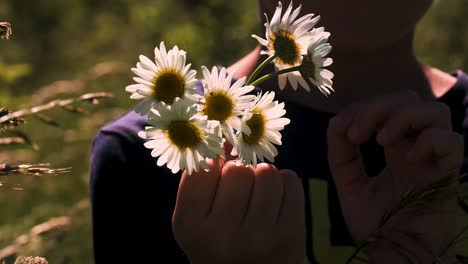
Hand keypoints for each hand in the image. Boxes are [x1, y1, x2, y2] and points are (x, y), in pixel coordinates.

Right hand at [172, 157, 304, 263]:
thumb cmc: (222, 244)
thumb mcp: (200, 219)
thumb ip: (204, 180)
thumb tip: (226, 136)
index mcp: (190, 227)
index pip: (202, 167)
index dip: (214, 164)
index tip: (219, 173)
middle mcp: (221, 234)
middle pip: (237, 168)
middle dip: (241, 174)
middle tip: (242, 194)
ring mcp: (259, 236)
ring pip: (266, 171)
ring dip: (264, 178)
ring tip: (260, 199)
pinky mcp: (291, 235)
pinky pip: (290, 181)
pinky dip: (285, 186)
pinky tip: (278, 204)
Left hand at [327, 91, 462, 262]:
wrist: (394, 255)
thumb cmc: (375, 224)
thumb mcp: (349, 184)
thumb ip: (341, 155)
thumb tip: (335, 123)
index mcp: (395, 149)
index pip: (386, 108)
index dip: (361, 109)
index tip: (341, 129)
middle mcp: (416, 149)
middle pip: (409, 101)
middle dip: (377, 107)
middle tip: (357, 133)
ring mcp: (433, 160)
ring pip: (436, 112)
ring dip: (402, 116)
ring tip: (380, 140)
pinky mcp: (447, 177)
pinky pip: (453, 143)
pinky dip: (429, 140)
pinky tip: (407, 157)